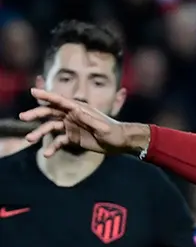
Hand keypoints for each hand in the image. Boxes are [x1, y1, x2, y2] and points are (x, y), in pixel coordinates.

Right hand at [18, 88, 140, 156]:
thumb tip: (75, 110)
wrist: (120, 143)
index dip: (46, 96)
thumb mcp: (102, 127)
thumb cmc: (114, 132)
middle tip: (23, 117)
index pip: (60, 101)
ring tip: (30, 139)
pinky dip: (52, 147)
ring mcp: (71, 127)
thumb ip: (88, 119)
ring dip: (39, 133)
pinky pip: (58, 142)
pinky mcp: (72, 138)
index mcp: (79, 109)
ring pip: (50, 127)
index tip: (33, 92)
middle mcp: (72, 116)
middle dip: (36, 114)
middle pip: (50, 113)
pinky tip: (46, 154)